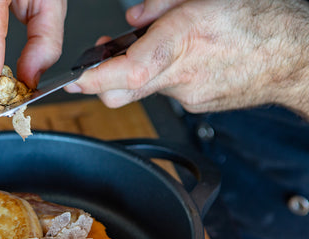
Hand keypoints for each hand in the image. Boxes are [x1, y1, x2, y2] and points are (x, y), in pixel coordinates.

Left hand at [65, 0, 308, 117]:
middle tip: (97, 62)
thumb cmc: (260, 20)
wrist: (296, 56)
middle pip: (122, 91)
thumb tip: (132, 18)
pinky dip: (162, 78)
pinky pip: (165, 93)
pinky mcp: (195, 106)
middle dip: (101, 80)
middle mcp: (183, 73)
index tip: (74, 79)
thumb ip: (162, 5)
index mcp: (186, 38)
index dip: (96, 78)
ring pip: (141, 91)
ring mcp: (189, 95)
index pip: (129, 69)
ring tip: (154, 49)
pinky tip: (181, 61)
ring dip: (135, 74)